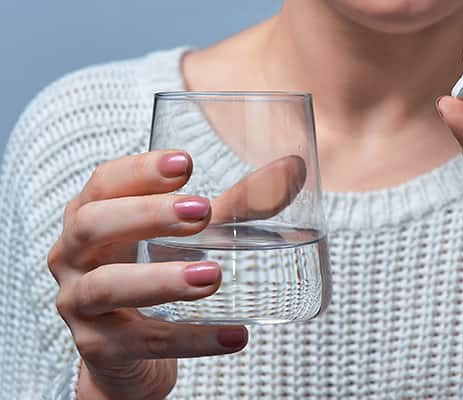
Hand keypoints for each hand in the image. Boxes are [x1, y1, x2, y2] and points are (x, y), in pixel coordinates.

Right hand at [48, 151, 304, 398]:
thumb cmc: (160, 272)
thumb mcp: (195, 236)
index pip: (103, 182)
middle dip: (146, 215)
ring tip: (214, 276)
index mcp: (93, 216)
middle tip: (202, 212)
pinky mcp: (99, 348)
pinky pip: (141, 343)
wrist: (132, 353)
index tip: (186, 163)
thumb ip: (240, 204)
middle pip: (92, 225)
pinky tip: (235, 336)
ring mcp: (79, 304)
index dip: (139, 170)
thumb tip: (295, 168)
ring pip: (107, 287)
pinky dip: (191, 339)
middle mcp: (73, 256)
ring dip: (163, 279)